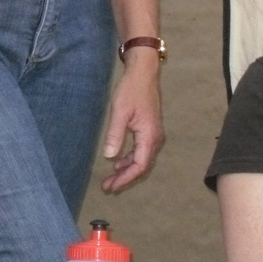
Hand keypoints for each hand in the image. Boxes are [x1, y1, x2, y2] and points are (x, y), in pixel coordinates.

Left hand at [99, 54, 163, 192]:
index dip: (125, 179)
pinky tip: (118, 161)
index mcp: (149, 137)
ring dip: (126, 169)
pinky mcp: (149, 130)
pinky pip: (141, 150)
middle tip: (107, 187)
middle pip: (141, 166)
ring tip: (110, 178)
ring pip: (141, 159)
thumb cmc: (131, 90)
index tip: (110, 186)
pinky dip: (129, 158)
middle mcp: (155, 138)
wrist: (143, 73)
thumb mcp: (120, 112)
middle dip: (124, 178)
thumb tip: (109, 156)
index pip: (138, 166)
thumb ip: (115, 134)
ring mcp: (153, 134)